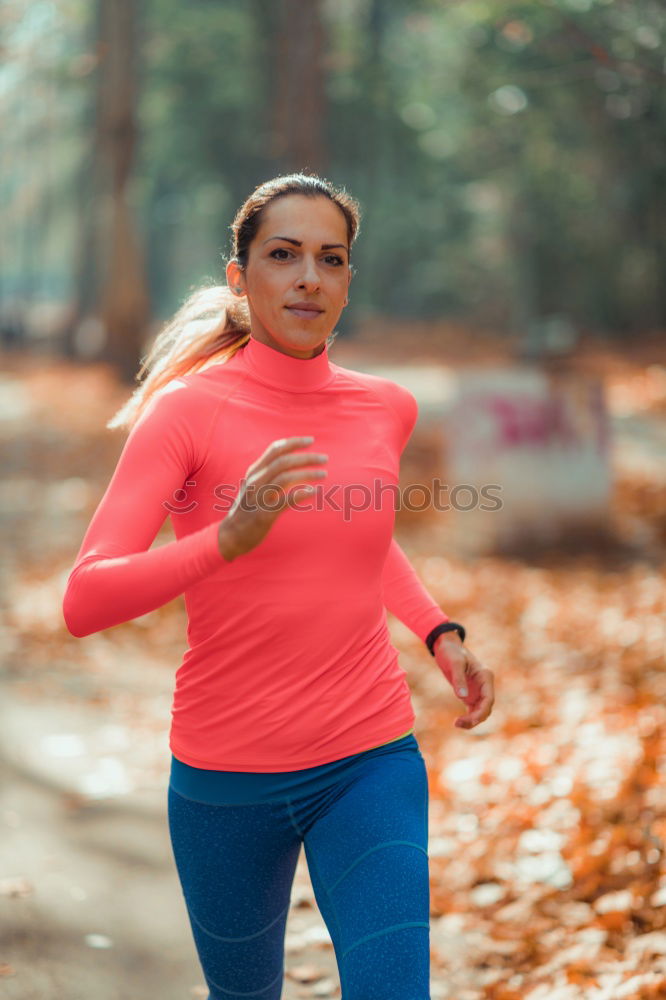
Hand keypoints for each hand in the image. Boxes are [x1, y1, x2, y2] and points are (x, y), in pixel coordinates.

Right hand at [218, 436, 327, 560]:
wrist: (230, 535)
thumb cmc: (247, 509)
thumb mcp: (253, 486)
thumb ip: (268, 473)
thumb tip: (291, 462)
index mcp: (254, 472)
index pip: (275, 449)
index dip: (294, 443)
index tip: (311, 440)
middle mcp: (255, 481)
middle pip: (283, 462)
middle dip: (306, 457)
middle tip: (324, 458)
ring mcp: (259, 498)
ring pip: (285, 478)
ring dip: (307, 474)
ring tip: (323, 474)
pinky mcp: (264, 514)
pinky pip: (285, 501)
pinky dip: (300, 494)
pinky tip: (313, 492)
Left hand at [432, 633, 494, 729]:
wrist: (446, 647)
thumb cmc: (451, 652)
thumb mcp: (454, 663)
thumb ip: (459, 679)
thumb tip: (462, 697)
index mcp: (485, 676)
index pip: (489, 698)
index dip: (482, 711)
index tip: (472, 719)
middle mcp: (484, 685)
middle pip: (486, 707)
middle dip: (475, 718)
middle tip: (458, 723)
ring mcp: (478, 691)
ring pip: (480, 711)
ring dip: (472, 720)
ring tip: (456, 724)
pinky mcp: (470, 695)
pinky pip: (472, 710)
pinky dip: (468, 718)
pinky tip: (458, 723)